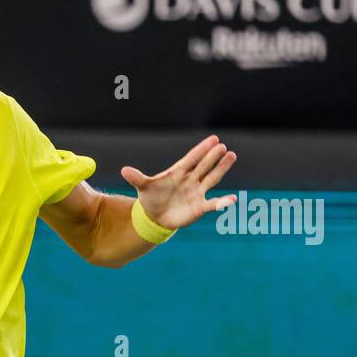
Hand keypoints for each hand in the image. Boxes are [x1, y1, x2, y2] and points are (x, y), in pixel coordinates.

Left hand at [120, 135, 237, 230]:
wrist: (154, 217)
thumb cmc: (151, 198)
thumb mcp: (143, 187)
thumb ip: (137, 178)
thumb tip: (124, 170)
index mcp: (178, 172)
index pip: (192, 158)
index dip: (202, 149)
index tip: (214, 139)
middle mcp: (191, 180)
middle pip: (204, 166)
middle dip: (213, 157)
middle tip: (223, 147)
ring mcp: (197, 192)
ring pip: (212, 178)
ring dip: (221, 169)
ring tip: (231, 156)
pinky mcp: (199, 207)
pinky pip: (213, 204)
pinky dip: (223, 203)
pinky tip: (233, 200)